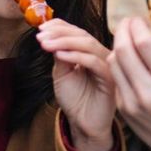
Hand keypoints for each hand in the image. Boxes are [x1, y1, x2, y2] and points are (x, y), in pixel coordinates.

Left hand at [37, 18, 115, 150]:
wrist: (83, 124)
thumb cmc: (74, 99)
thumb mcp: (62, 73)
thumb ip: (59, 55)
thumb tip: (51, 35)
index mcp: (90, 51)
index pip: (76, 31)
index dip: (59, 26)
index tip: (41, 27)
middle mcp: (100, 55)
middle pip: (82, 35)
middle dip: (59, 33)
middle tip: (41, 36)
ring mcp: (107, 65)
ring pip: (88, 45)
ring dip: (64, 42)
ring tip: (46, 44)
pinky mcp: (110, 79)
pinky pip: (94, 62)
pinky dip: (76, 56)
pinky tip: (60, 56)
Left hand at [107, 17, 150, 150]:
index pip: (145, 44)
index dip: (137, 26)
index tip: (138, 18)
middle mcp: (150, 92)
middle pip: (124, 50)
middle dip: (123, 30)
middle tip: (126, 22)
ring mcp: (133, 102)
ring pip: (114, 62)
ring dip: (117, 45)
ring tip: (125, 39)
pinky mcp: (123, 108)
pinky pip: (115, 77)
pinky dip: (118, 64)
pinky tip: (125, 58)